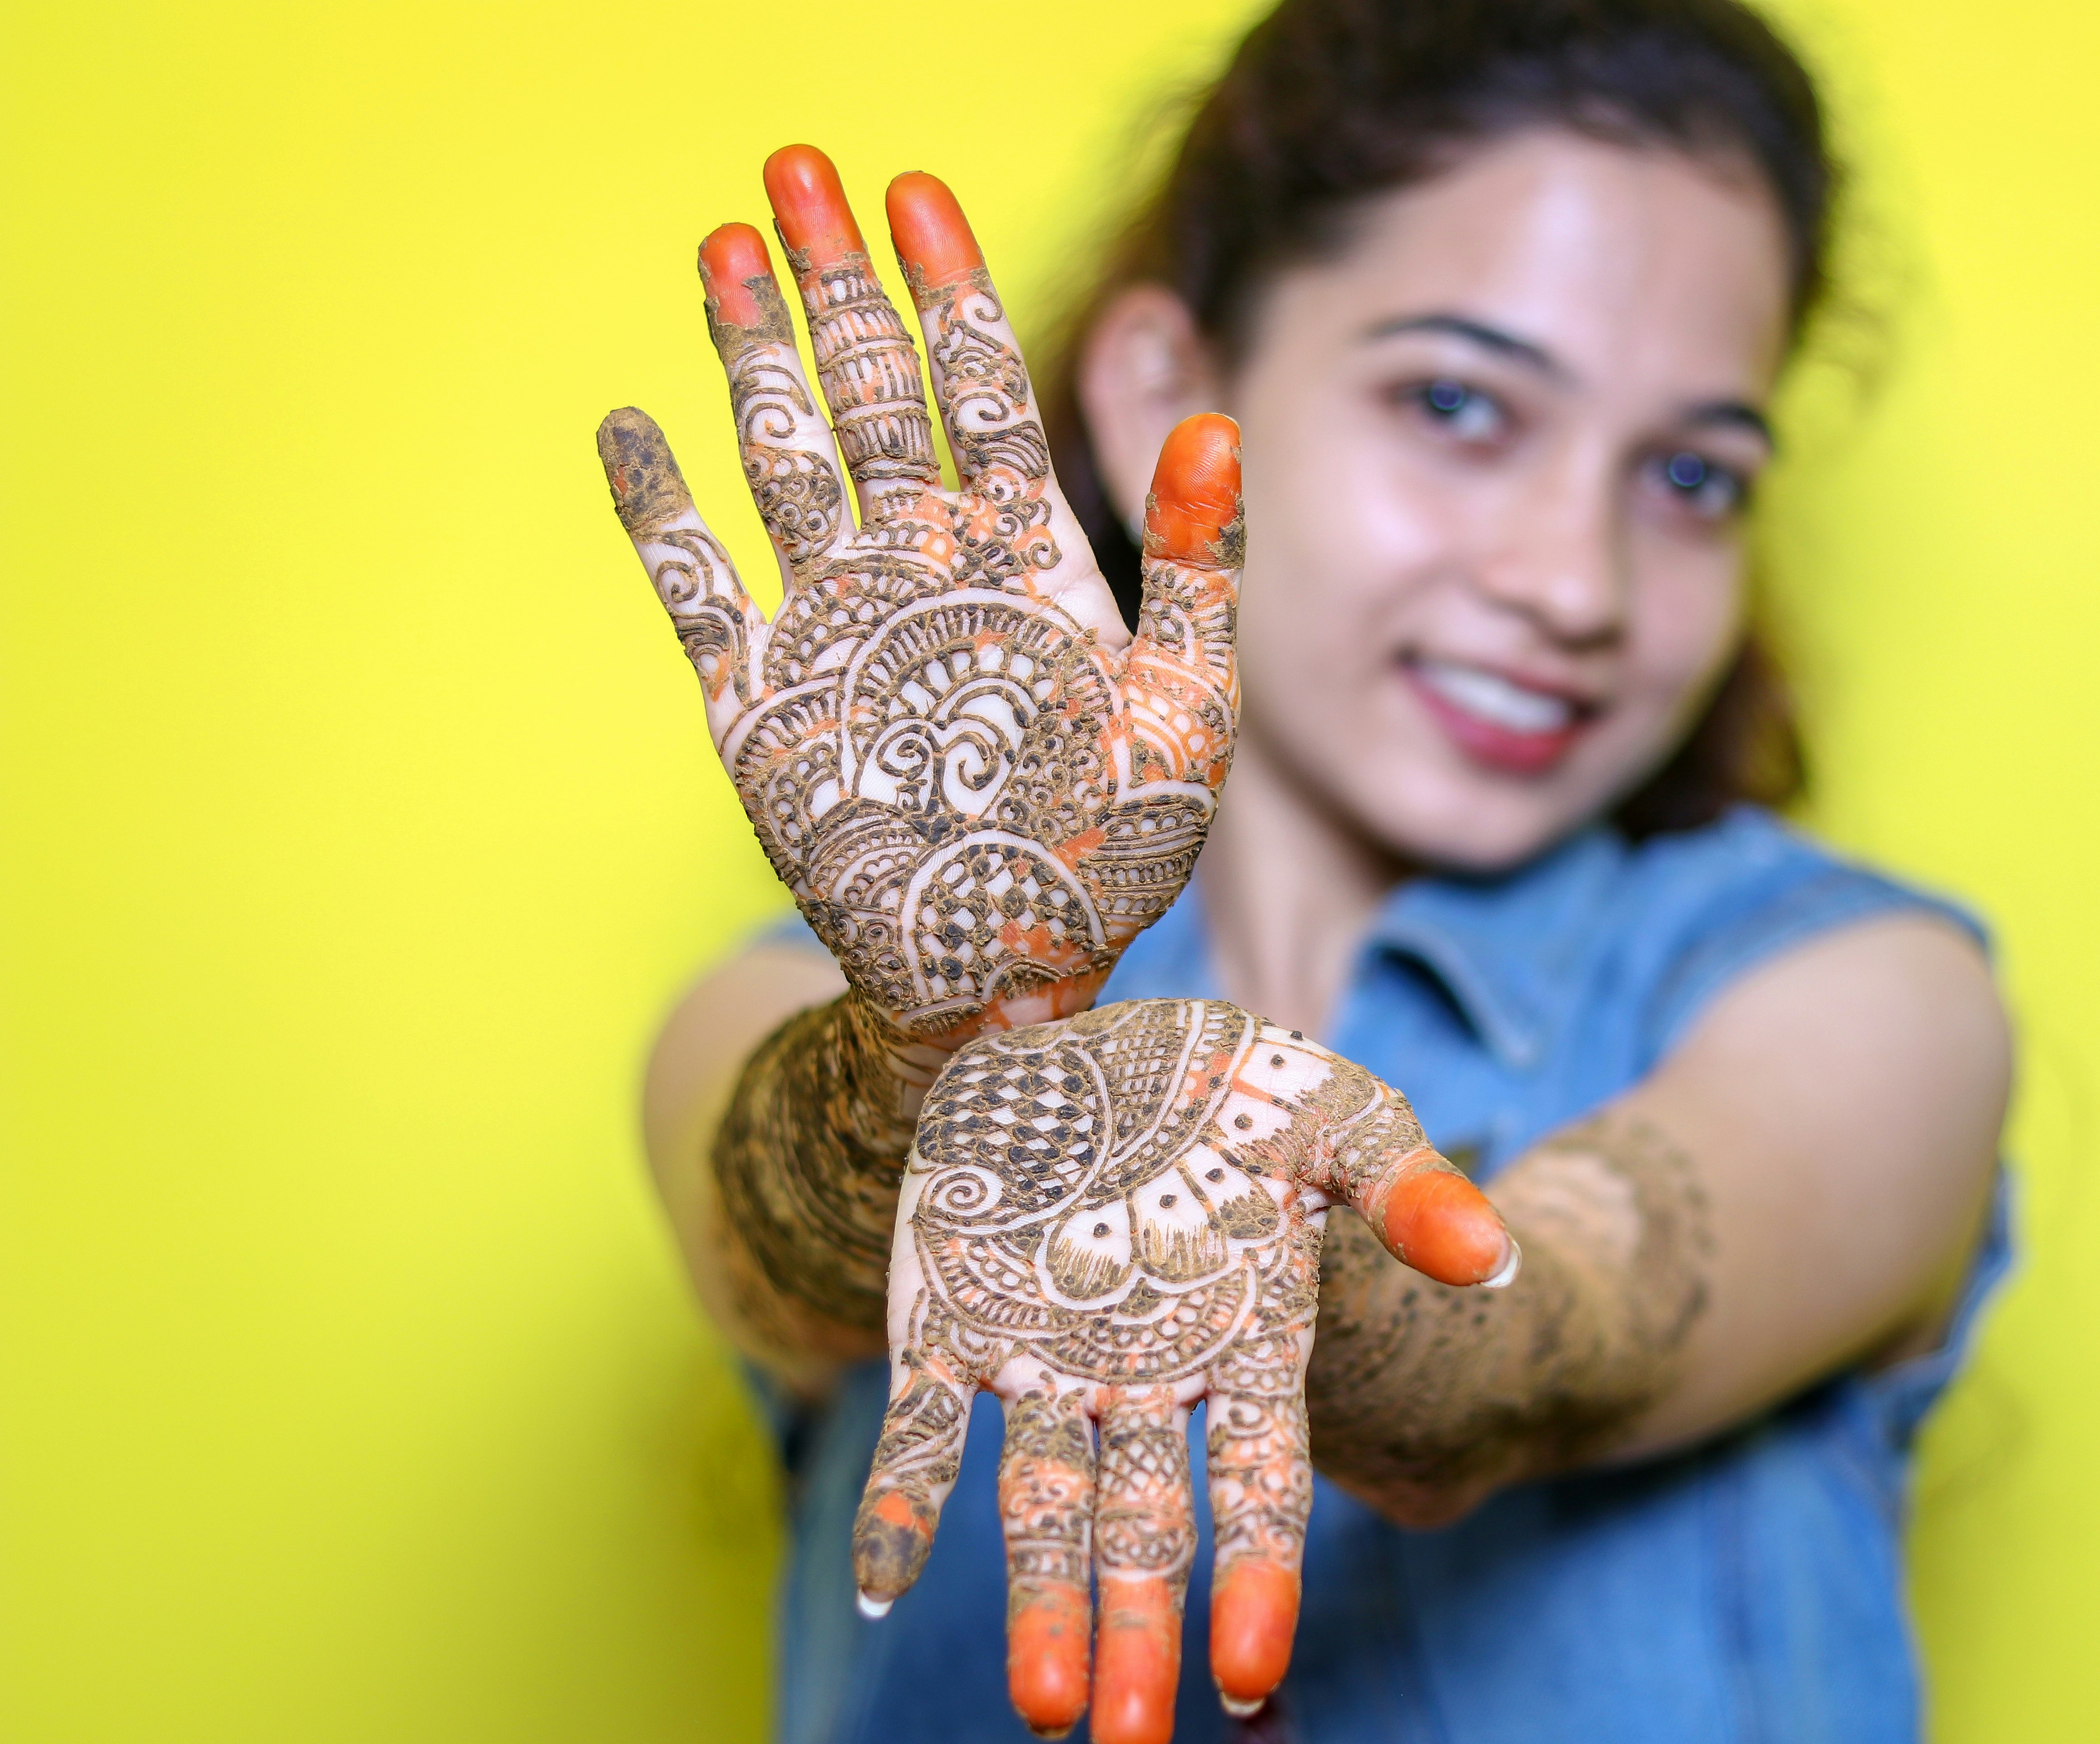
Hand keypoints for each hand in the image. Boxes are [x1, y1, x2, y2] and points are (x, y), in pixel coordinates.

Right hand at [598, 147, 1241, 1047]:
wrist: (1007, 972)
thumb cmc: (1110, 854)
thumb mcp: (1186, 710)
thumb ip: (1201, 567)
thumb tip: (1220, 428)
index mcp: (1017, 559)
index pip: (975, 389)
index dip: (945, 288)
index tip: (914, 193)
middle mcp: (918, 568)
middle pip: (868, 392)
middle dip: (835, 282)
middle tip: (796, 167)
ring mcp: (832, 623)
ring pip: (779, 454)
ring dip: (748, 353)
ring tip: (724, 245)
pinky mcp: (758, 694)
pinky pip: (694, 580)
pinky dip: (659, 507)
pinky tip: (632, 426)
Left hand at [853, 999, 1519, 1743]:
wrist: (1083, 1030)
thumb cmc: (1224, 1088)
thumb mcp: (1329, 1113)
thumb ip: (1406, 1185)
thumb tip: (1492, 1257)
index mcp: (1242, 1343)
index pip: (1258, 1483)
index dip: (1254, 1575)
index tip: (1246, 1671)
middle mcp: (1144, 1376)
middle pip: (1147, 1528)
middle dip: (1140, 1633)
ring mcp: (1042, 1360)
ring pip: (1042, 1506)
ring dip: (1041, 1608)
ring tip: (1044, 1713)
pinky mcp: (949, 1324)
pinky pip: (920, 1431)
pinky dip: (899, 1506)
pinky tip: (880, 1583)